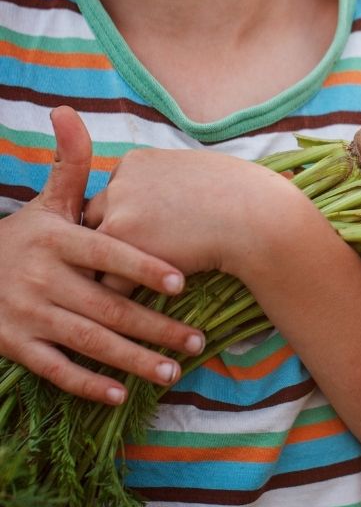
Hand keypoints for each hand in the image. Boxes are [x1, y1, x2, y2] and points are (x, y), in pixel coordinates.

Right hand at [0, 107, 205, 404]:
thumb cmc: (19, 238)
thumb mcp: (43, 205)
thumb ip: (67, 167)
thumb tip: (70, 112)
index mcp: (54, 239)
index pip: (107, 253)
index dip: (143, 267)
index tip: (182, 282)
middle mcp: (39, 277)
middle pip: (107, 305)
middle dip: (155, 326)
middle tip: (197, 341)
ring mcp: (25, 313)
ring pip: (88, 341)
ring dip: (133, 359)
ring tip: (174, 369)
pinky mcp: (13, 343)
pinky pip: (55, 367)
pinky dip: (86, 383)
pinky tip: (120, 394)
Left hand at [83, 136, 304, 278]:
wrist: (258, 219)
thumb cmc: (242, 195)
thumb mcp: (197, 170)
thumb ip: (169, 181)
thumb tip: (170, 199)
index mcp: (135, 162)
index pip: (114, 194)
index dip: (127, 217)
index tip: (141, 236)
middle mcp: (119, 184)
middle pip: (96, 219)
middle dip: (110, 243)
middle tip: (110, 267)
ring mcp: (119, 215)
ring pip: (98, 253)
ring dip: (107, 272)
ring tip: (111, 296)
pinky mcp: (126, 250)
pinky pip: (111, 280)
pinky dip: (122, 296)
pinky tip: (135, 310)